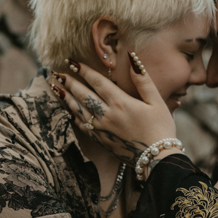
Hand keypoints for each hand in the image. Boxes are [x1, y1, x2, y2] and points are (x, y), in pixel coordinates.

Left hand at [49, 60, 176, 165]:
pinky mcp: (102, 141)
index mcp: (121, 103)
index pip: (97, 82)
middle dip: (69, 83)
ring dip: (67, 98)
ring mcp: (103, 130)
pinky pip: (83, 127)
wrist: (158, 159)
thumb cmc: (161, 128)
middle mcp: (108, 115)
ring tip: (56, 88)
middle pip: (83, 95)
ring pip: (79, 111)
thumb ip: (143, 80)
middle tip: (56, 73)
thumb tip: (132, 58)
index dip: (83, 70)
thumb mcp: (156, 101)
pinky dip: (74, 117)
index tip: (71, 61)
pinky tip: (69, 111)